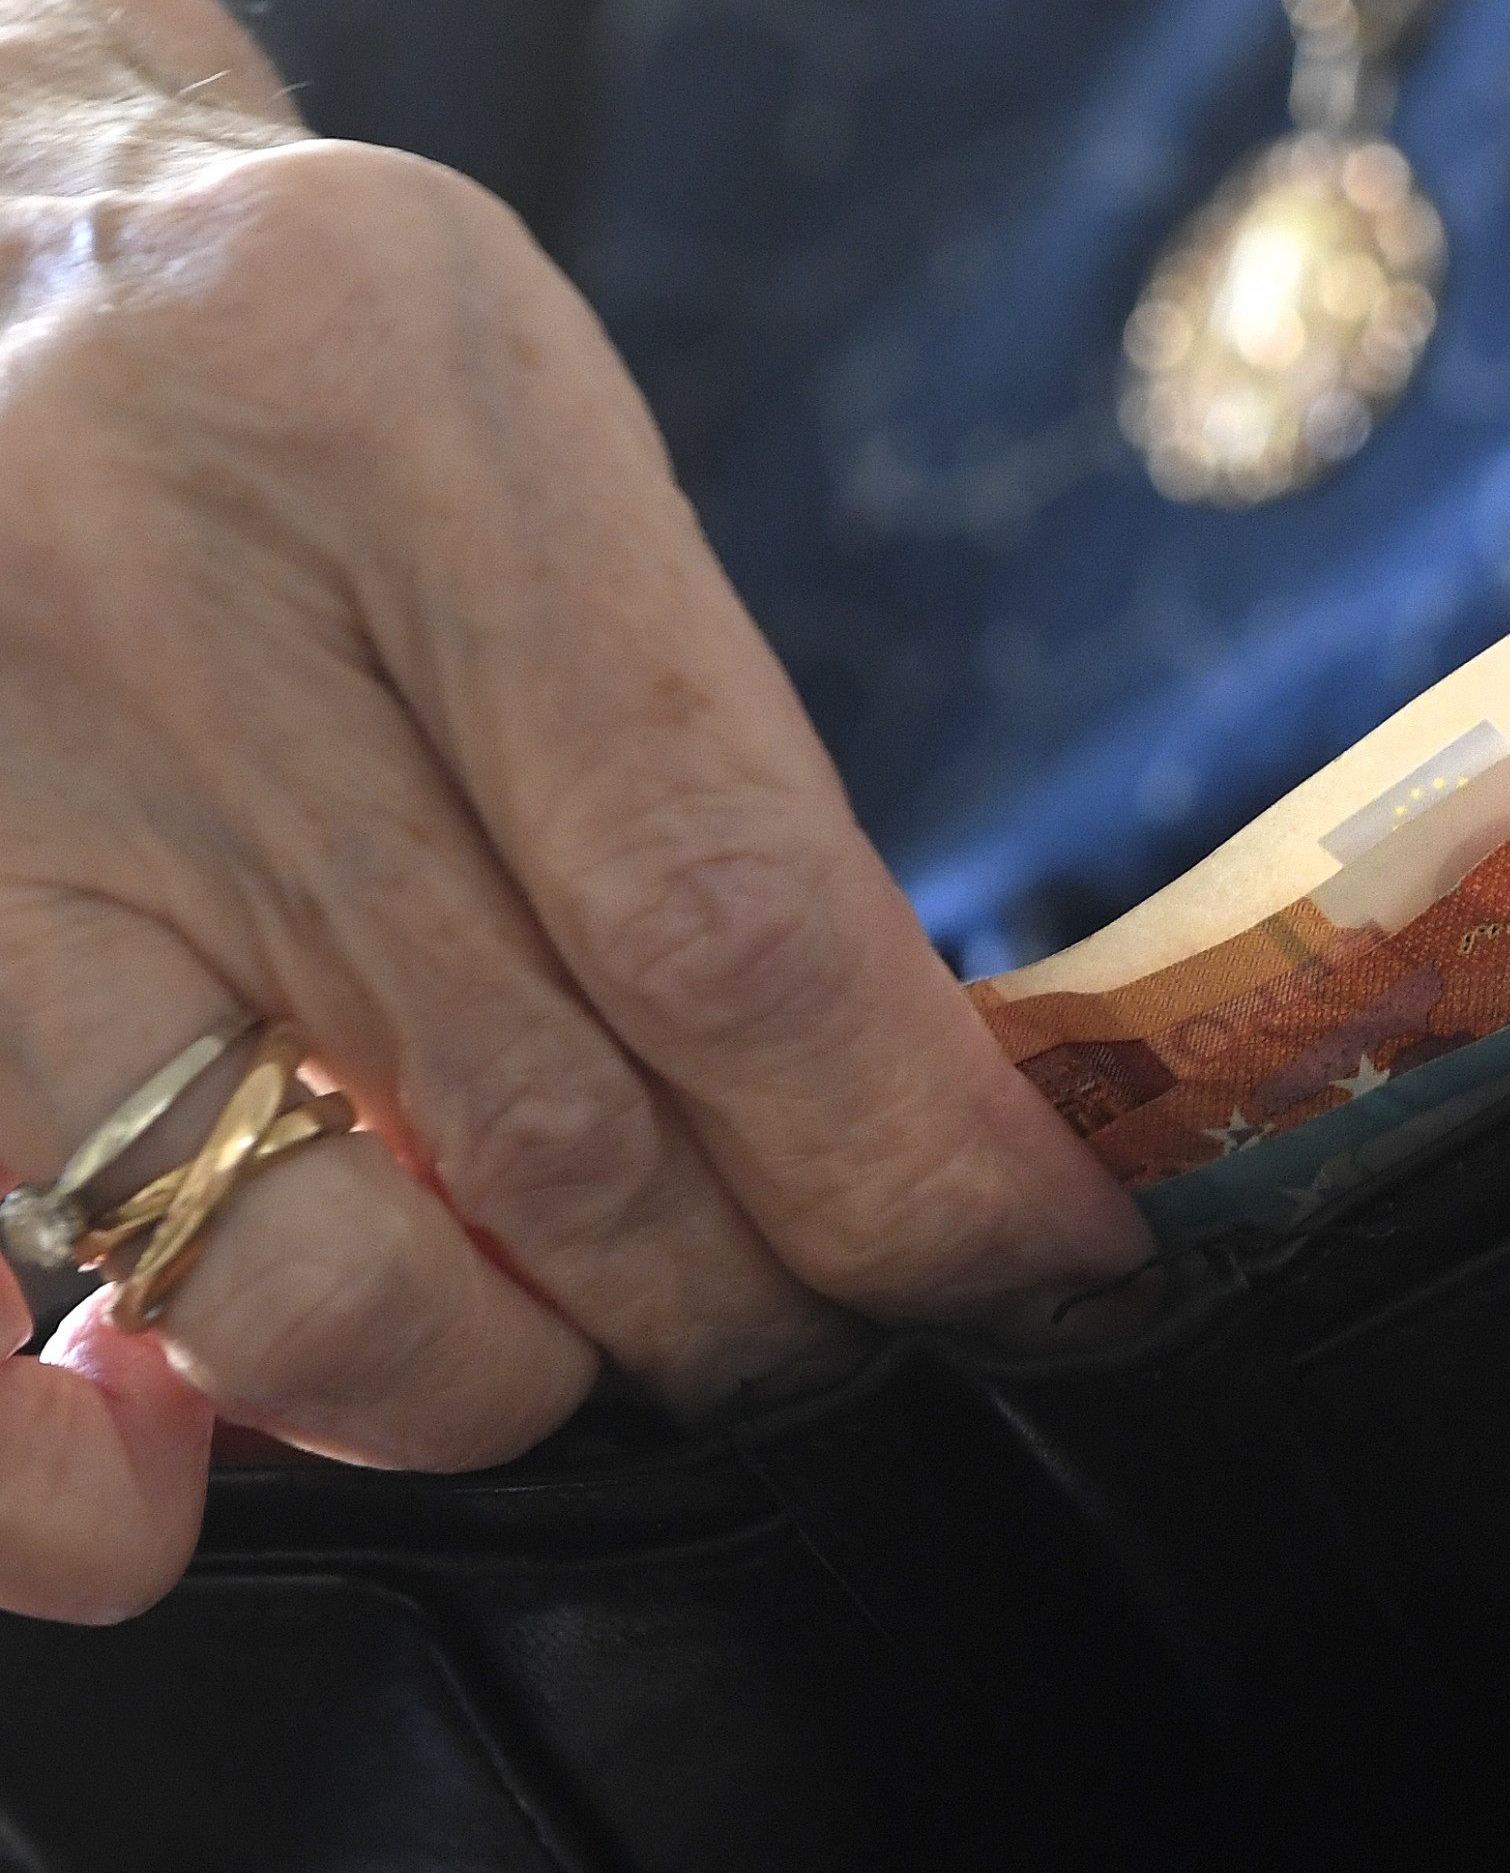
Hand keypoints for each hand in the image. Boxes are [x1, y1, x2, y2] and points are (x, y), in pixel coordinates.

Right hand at [0, 0, 1143, 1621]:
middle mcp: (154, 613)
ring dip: (507, 1380)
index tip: (1048, 1263)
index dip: (917, 1153)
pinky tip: (163, 1505)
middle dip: (766, 1296)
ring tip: (597, 1353)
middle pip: (552, 1116)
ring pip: (285, 1257)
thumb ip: (675, 732)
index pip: (724, 908)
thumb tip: (880, 1091)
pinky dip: (54, 1471)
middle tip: (855, 1323)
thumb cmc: (290, 367)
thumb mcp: (525, 431)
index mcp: (398, 423)